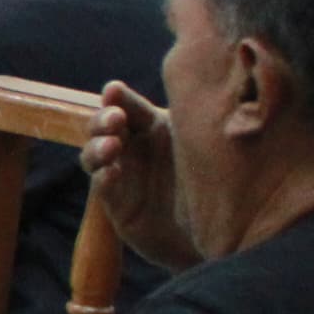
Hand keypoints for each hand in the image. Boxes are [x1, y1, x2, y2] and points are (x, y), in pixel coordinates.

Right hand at [85, 77, 201, 267]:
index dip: (117, 97)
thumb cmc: (219, 179)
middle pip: (103, 126)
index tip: (113, 90)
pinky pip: (102, 187)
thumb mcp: (208, 144)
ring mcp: (122, 174)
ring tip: (110, 147)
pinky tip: (110, 173)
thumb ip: (193, 119)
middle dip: (102, 119)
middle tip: (115, 119)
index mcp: (153, 126)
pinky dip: (103, 178)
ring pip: (94, 154)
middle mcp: (133, 147)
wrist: (219, 229)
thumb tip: (195, 83)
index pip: (128, 105)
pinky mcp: (116, 203)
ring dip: (97, 147)